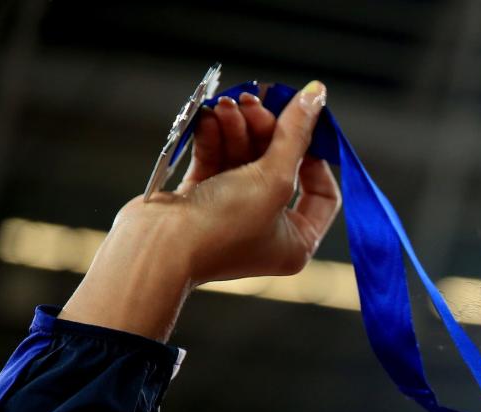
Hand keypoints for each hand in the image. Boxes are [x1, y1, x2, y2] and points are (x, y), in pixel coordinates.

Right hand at [120, 80, 339, 286]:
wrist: (157, 247)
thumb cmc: (222, 226)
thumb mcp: (273, 178)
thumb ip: (296, 135)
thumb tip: (317, 94)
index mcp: (297, 241)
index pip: (323, 193)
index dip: (315, 156)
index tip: (299, 127)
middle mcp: (268, 230)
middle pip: (280, 167)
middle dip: (265, 130)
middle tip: (251, 102)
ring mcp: (234, 215)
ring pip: (245, 160)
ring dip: (236, 127)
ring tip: (224, 105)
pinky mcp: (201, 200)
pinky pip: (216, 161)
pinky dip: (214, 138)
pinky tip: (208, 118)